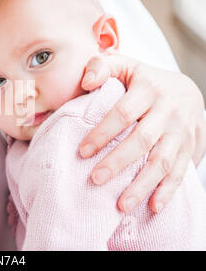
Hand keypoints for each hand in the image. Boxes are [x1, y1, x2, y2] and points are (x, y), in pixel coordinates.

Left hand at [79, 55, 205, 213]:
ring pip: (163, 160)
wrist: (187, 90)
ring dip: (142, 184)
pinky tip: (152, 207)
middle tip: (95, 179)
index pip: (123, 113)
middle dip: (118, 162)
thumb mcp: (125, 65)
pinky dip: (168, 191)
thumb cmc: (145, 80)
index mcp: (149, 89)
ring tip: (121, 204)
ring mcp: (181, 131)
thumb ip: (102, 66)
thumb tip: (85, 82)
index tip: (83, 151)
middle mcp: (168, 111)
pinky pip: (180, 171)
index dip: (103, 132)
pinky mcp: (189, 148)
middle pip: (142, 140)